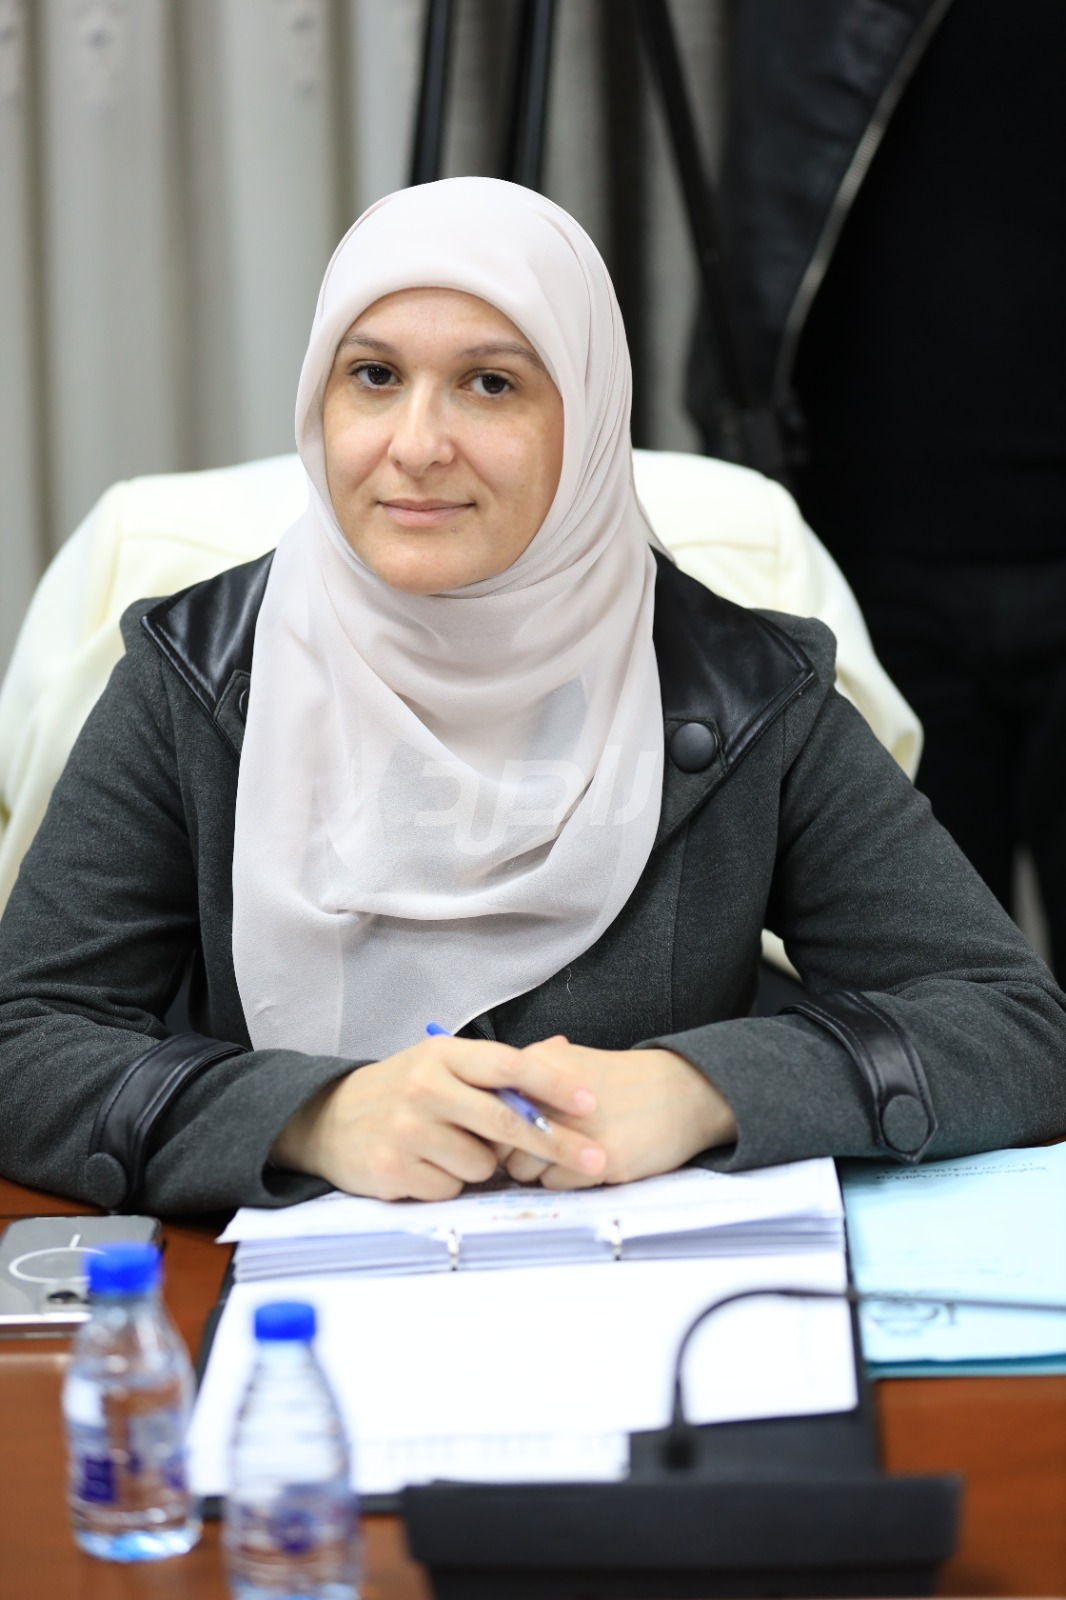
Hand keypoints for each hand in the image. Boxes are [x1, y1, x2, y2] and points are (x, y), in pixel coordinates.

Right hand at [271, 1035, 605, 1200]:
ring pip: (481, 1164)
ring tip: (454, 1148)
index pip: (509, 1066)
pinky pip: (451, 1188)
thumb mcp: (443, 1064)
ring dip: (483, 1165)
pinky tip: (429, 1165)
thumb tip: (564, 1049)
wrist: (330, 1119)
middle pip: (506, 1122)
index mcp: (443, 1055)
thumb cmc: (404, 1090)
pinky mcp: (393, 1169)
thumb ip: (497, 1067)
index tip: (590, 1102)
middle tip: (596, 1158)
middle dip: (558, 1143)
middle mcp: (424, 1087)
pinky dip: (451, 1182)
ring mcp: (407, 1130)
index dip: (554, 1084)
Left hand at [501, 1039, 736, 1188]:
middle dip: (511, 1153)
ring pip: (522, 1170)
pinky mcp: (599, 1160)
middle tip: (535, 1150)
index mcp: (540, 1065)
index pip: (486, 1108)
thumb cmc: (622, 1082)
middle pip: (498, 1144)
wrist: (683, 1092)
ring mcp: (576, 1130)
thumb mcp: (570, 1062)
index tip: (503, 1135)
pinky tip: (583, 1164)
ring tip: (562, 1156)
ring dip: (536, 1169)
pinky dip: (563, 1181)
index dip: (492, 1126)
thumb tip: (486, 1101)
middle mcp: (552, 1095)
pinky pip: (553, 1184)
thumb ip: (527, 1078)